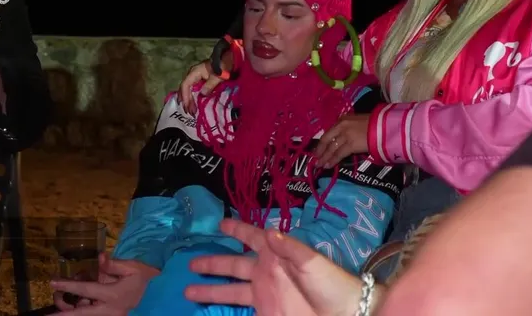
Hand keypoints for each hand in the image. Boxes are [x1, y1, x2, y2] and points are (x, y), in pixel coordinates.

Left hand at [52, 255, 158, 313]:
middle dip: (64, 314)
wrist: (156, 293)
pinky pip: (89, 312)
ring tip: (59, 297)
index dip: (69, 285)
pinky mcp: (107, 315)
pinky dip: (81, 305)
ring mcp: (108, 314)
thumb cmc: (142, 277)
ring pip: (84, 314)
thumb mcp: (131, 267)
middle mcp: (109, 309)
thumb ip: (113, 264)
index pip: (87, 289)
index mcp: (113, 295)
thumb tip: (99, 257)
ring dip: (70, 308)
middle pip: (82, 313)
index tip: (53, 282)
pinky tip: (76, 298)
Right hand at [178, 60, 224, 114]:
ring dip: (188, 100)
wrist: (227, 61)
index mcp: (194, 72)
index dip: (186, 96)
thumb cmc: (222, 67)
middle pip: (184, 88)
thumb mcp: (217, 77)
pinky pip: (192, 90)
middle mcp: (192, 74)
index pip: (185, 85)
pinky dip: (191, 97)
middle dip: (186, 100)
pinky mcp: (199, 80)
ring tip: (190, 110)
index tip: (188, 106)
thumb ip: (209, 86)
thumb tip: (202, 95)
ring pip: (187, 90)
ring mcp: (194, 77)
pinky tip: (192, 104)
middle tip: (189, 112)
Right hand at [186, 219, 367, 315]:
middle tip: (190, 263)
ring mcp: (265, 293)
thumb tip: (268, 231)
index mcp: (276, 254)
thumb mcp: (312, 261)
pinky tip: (210, 311)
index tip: (220, 223)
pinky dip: (226, 309)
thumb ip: (289, 247)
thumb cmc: (330, 282)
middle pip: (233, 265)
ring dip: (211, 289)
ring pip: (231, 289)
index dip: (237, 230)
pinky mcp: (267, 311)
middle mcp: (266, 272)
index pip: (252, 237)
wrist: (343, 312)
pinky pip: (241, 309)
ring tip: (188, 290)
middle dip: (213, 263)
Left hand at [314, 114, 370, 168]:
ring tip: (320, 165)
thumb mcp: (358, 122)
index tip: (318, 149)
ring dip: (325, 158)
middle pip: (326, 140)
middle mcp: (341, 126)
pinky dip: (332, 160)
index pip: (329, 132)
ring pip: (331, 148)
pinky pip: (339, 154)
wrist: (384, 126)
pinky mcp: (351, 144)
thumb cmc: (374, 124)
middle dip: (320, 150)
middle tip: (315, 159)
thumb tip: (342, 139)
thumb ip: (348, 128)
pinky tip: (328, 165)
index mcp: (342, 119)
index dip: (322, 142)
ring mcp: (345, 135)